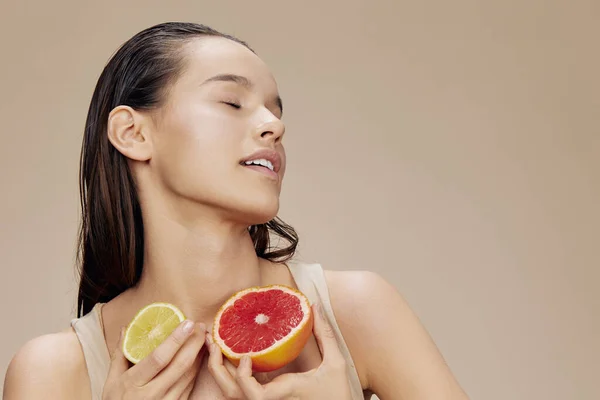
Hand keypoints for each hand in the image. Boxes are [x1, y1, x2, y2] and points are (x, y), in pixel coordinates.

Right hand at [102, 320, 206, 399]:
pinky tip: (199, 355)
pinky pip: (190, 385)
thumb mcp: (112, 380)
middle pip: (180, 365)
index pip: (159, 358)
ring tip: (202, 335)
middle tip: (200, 325)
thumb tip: (126, 328)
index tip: (187, 323)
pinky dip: (196, 368)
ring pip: (189, 375)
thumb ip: (121, 353)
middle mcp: (152, 394)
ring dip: (199, 353)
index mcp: (133, 383)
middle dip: (194, 342)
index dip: (175, 339)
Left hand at [206, 303, 353, 399]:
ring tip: (216, 348)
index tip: (246, 357)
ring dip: (221, 374)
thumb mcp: (336, 363)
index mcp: (286, 393)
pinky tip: (232, 359)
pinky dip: (232, 378)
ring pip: (234, 396)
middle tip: (214, 345)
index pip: (254, 396)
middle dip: (217, 372)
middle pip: (233, 396)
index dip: (243, 378)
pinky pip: (242, 393)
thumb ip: (324, 334)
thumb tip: (315, 306)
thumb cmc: (339, 394)